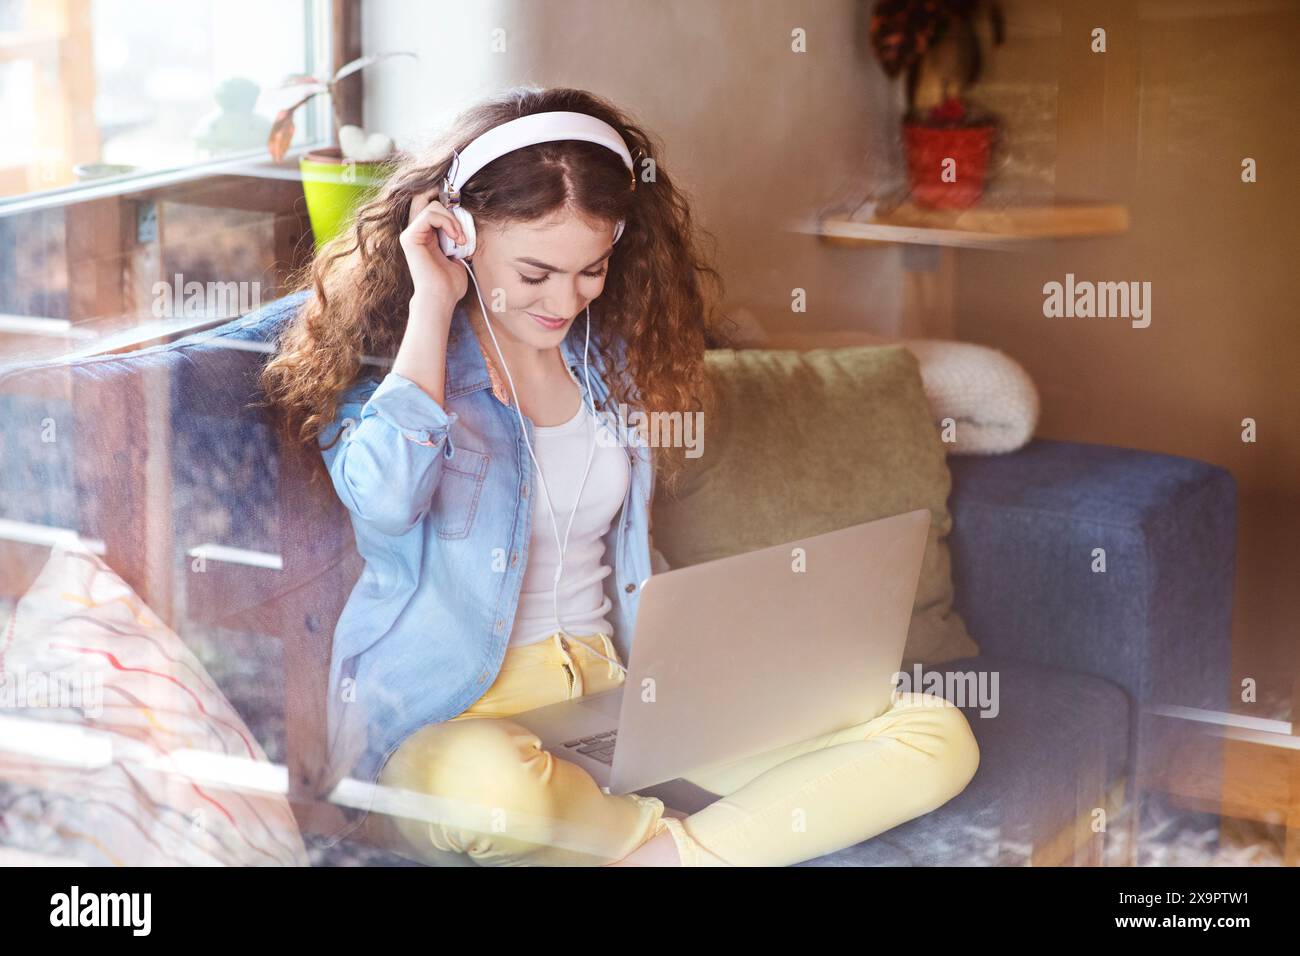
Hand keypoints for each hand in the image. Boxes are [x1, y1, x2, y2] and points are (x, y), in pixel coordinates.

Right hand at [400, 191, 469, 306]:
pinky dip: (447, 223)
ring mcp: (410, 233)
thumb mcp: (458, 255)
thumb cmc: (450, 283)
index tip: (465, 221)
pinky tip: (456, 238)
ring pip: (432, 205)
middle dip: (450, 206)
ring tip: (461, 239)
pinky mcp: (409, 237)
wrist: (441, 297)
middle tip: (462, 225)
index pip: (432, 205)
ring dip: (453, 220)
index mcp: (425, 235)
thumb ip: (457, 237)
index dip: (449, 204)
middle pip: (428, 198)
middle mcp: (415, 232)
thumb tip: (466, 224)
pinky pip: (430, 214)